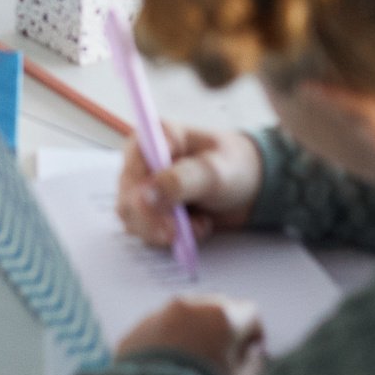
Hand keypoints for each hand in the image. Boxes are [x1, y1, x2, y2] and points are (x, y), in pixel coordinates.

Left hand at [116, 295, 264, 374]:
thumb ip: (255, 367)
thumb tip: (255, 356)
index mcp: (223, 317)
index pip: (250, 312)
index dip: (253, 333)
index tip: (249, 351)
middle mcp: (192, 306)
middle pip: (218, 306)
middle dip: (224, 327)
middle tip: (222, 355)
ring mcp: (162, 314)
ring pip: (187, 313)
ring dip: (195, 330)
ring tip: (193, 361)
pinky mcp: (139, 327)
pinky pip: (160, 326)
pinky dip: (168, 338)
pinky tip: (169, 365)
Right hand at [117, 123, 263, 248]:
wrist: (247, 188)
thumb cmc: (232, 167)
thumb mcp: (213, 172)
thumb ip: (181, 181)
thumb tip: (144, 197)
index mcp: (155, 137)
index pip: (132, 163)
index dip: (142, 191)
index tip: (168, 214)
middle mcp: (142, 161)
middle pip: (127, 196)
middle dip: (153, 220)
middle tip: (178, 232)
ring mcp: (143, 187)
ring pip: (132, 218)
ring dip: (163, 230)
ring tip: (199, 225)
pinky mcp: (149, 210)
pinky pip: (145, 231)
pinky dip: (169, 237)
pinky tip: (195, 228)